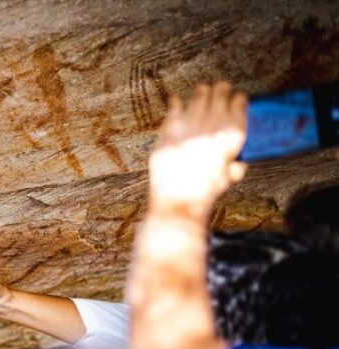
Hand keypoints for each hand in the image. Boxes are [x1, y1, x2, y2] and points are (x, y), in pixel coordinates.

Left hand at [149, 82, 247, 216]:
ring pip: (198, 100)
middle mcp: (212, 128)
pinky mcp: (169, 132)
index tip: (237, 96)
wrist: (179, 201)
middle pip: (219, 98)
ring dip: (201, 93)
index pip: (238, 107)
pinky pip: (174, 110)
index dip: (238, 99)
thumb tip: (240, 161)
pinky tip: (177, 100)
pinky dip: (176, 103)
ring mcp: (189, 128)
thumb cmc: (205, 192)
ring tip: (202, 89)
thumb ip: (235, 165)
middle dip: (221, 90)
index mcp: (231, 138)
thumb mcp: (228, 178)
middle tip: (220, 86)